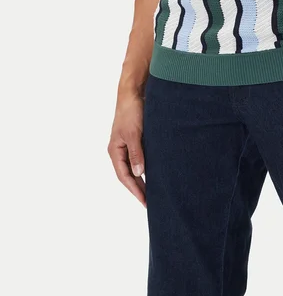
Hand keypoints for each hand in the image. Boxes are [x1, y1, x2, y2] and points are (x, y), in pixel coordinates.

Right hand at [108, 91, 145, 206]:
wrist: (133, 93)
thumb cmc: (131, 112)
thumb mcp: (134, 134)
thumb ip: (136, 153)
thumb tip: (138, 173)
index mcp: (115, 150)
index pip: (124, 176)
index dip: (134, 190)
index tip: (144, 201)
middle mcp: (120, 150)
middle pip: (128, 174)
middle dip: (139, 188)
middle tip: (151, 202)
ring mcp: (127, 145)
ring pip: (134, 167)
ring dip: (142, 179)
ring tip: (154, 192)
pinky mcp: (136, 139)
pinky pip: (140, 158)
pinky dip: (146, 167)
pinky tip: (155, 173)